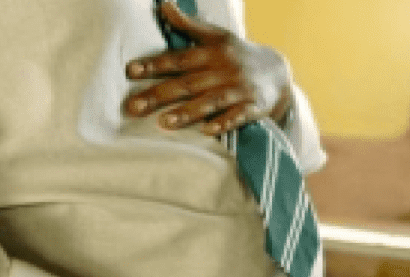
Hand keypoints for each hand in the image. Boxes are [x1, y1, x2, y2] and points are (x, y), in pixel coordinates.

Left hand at [124, 1, 292, 134]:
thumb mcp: (217, 36)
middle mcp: (225, 69)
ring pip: (210, 101)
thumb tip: (164, 5)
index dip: (154, 64)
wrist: (278, 73)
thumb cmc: (238, 55)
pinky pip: (237, 116)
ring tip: (163, 123)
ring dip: (187, 112)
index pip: (178, 59)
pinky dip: (223, 123)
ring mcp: (240, 89)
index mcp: (213, 51)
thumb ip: (189, 25)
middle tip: (133, 107)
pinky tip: (206, 131)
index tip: (130, 71)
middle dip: (159, 95)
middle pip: (188, 83)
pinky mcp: (254, 107)